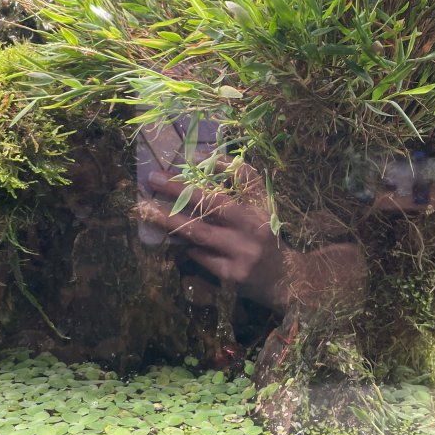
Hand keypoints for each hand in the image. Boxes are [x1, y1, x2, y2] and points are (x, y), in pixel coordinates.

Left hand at [141, 164, 366, 314]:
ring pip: (200, 232)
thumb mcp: (262, 212)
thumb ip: (240, 194)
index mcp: (263, 206)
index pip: (245, 176)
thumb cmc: (265, 240)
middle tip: (154, 178)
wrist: (287, 281)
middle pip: (214, 202)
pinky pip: (201, 257)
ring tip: (147, 209)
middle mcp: (255, 226)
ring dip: (170, 219)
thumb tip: (199, 172)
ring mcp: (244, 251)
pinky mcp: (234, 274)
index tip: (194, 154)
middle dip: (181, 189)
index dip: (220, 163)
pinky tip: (177, 243)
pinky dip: (187, 248)